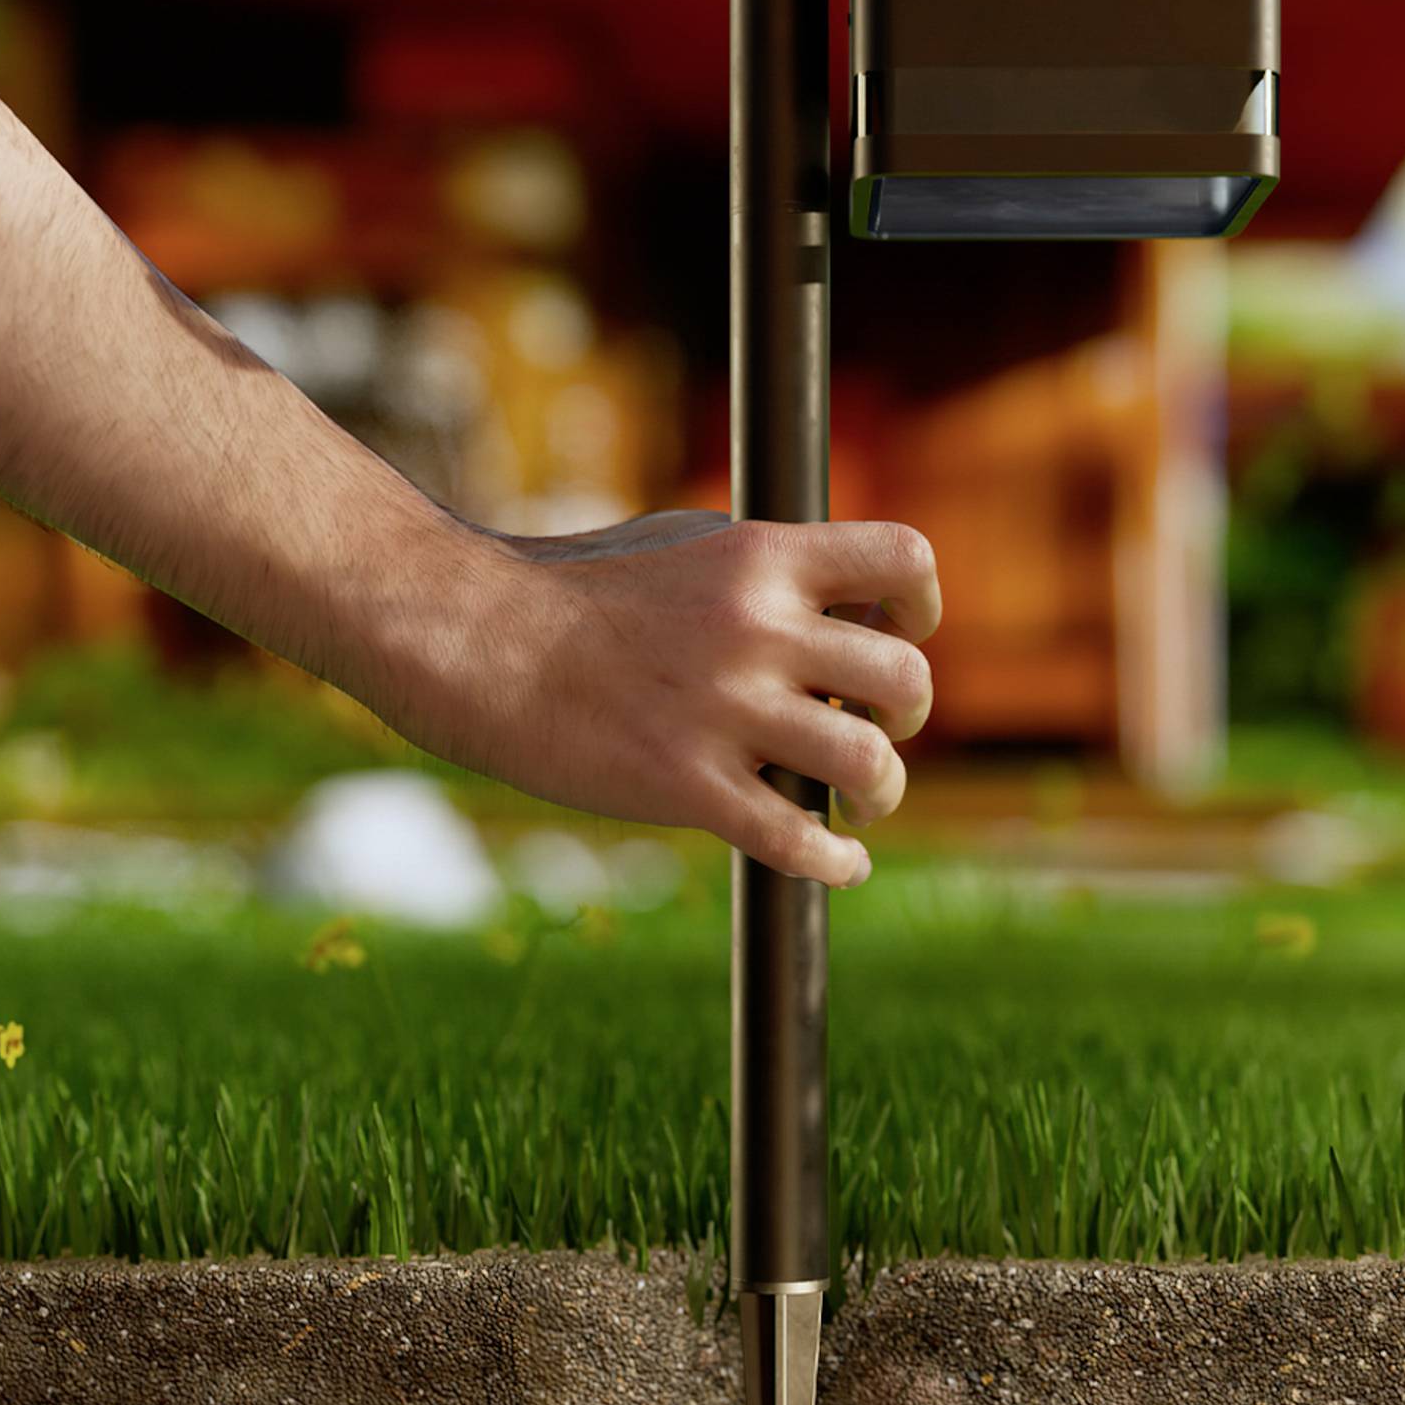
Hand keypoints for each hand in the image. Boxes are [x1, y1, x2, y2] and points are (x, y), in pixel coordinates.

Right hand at [387, 512, 940, 889]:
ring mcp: (724, 711)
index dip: (924, 603)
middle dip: (908, 716)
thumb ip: (766, 569)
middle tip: (878, 730)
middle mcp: (757, 630)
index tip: (907, 629)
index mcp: (761, 558)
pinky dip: (837, 861)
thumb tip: (849, 602)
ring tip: (865, 801)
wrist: (480, 640)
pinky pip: (797, 839)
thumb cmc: (578, 590)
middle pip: (905, 677)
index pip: (904, 559)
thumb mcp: (684, 543)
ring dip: (885, 791)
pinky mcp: (687, 786)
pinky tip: (838, 862)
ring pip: (868, 762)